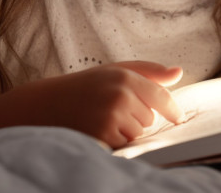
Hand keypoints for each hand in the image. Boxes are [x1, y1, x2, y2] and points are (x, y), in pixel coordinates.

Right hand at [0, 61, 183, 147]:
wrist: (41, 107)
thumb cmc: (81, 88)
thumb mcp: (113, 72)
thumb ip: (148, 72)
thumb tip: (179, 73)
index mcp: (125, 77)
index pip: (161, 97)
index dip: (172, 110)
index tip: (178, 118)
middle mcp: (121, 95)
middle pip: (149, 120)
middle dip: (135, 119)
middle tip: (107, 111)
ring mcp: (111, 117)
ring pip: (136, 135)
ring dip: (123, 133)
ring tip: (98, 121)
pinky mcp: (102, 137)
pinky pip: (122, 147)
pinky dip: (113, 144)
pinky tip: (94, 133)